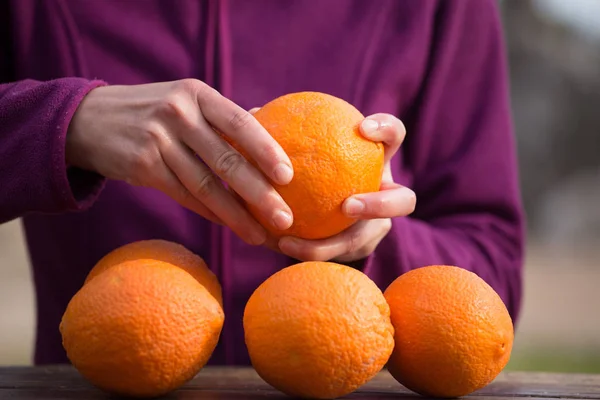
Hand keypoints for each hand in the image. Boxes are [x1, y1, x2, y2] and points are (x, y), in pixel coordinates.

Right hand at [66, 79, 294, 245]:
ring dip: (236, 215)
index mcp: (197, 94)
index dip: (266, 150)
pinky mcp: (142, 166)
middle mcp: (178, 113)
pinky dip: (210, 213)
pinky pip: (184, 195)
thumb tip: (266, 118)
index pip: (239, 122)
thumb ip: (222, 114)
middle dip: (259, 193)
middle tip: (285, 219)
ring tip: (260, 235)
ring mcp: (157, 140)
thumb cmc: (152, 111)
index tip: (289, 176)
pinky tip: (230, 226)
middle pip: (225, 159)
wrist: (88, 119)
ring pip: (205, 185)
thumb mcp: (185, 99)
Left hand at [278, 113, 415, 262]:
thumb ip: (282, 133)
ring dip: (331, 244)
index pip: (393, 137)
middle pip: (403, 201)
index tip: (362, 127)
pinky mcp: (358, 251)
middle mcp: (384, 194)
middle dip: (381, 204)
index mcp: (375, 160)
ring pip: (365, 240)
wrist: (314, 207)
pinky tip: (277, 242)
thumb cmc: (308, 166)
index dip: (387, 130)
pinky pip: (335, 255)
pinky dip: (306, 250)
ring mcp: (375, 227)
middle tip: (348, 206)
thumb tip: (255, 112)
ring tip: (290, 241)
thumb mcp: (297, 147)